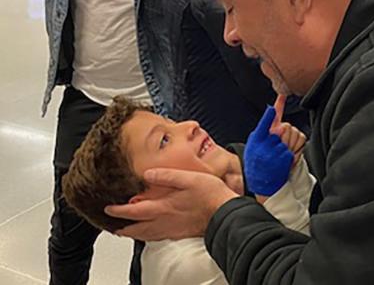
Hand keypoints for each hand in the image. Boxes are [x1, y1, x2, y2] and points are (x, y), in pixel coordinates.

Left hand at [104, 169, 238, 240]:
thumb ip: (167, 176)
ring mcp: (173, 229)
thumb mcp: (188, 178)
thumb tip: (147, 174)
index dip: (119, 211)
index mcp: (164, 206)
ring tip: (128, 231)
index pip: (134, 211)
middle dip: (123, 228)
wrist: (226, 213)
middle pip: (137, 229)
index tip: (108, 208)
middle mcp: (166, 221)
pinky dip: (149, 236)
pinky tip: (151, 233)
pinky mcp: (181, 233)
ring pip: (147, 236)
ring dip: (135, 234)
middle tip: (113, 226)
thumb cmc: (210, 195)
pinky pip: (159, 237)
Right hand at [244, 96, 293, 195]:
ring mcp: (276, 153)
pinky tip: (286, 158)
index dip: (270, 114)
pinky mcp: (285, 160)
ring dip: (291, 140)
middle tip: (280, 140)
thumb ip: (264, 128)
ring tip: (282, 150)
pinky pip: (296, 146)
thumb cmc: (257, 160)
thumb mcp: (255, 143)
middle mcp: (265, 145)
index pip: (264, 123)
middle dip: (286, 131)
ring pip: (292, 135)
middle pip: (284, 127)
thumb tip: (273, 112)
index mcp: (256, 139)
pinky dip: (294, 150)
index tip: (275, 104)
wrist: (262, 181)